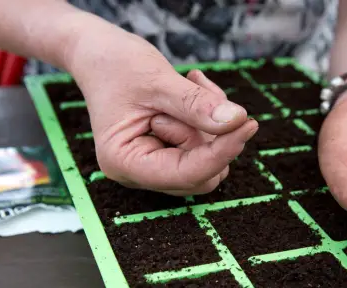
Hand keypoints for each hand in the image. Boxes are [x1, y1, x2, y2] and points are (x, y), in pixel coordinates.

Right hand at [66, 26, 257, 195]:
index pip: (187, 174)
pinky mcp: (167, 153)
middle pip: (200, 174)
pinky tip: (194, 88)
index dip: (221, 152)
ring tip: (193, 84)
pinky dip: (208, 118)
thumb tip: (237, 122)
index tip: (247, 124)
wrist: (99, 54)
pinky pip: (202, 146)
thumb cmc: (116, 65)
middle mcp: (138, 172)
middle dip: (211, 135)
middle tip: (200, 93)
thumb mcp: (157, 81)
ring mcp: (153, 165)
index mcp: (125, 162)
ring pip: (206, 160)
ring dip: (211, 123)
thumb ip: (196, 105)